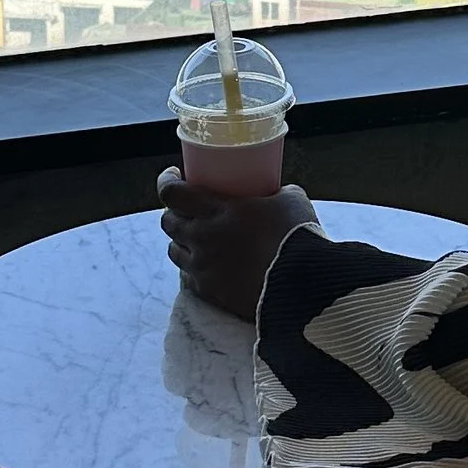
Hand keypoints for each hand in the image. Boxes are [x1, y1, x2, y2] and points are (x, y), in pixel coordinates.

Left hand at [158, 169, 318, 319]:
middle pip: (168, 222)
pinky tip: (208, 266)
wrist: (301, 286)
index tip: (174, 175)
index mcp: (217, 211)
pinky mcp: (210, 293)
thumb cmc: (297, 237)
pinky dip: (195, 269)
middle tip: (187, 209)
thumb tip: (278, 191)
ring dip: (181, 241)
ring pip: (174, 251)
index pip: (173, 193)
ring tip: (195, 238)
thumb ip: (278, 192)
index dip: (167, 181)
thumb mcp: (292, 200)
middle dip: (173, 212)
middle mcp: (202, 238)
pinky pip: (190, 278)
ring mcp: (203, 268)